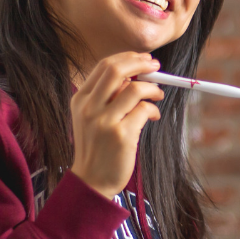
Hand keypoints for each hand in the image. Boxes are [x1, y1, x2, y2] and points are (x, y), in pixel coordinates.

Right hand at [69, 52, 164, 198]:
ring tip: (158, 95)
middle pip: (117, 70)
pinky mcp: (121, 135)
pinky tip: (153, 115)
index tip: (144, 59)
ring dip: (152, 88)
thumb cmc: (97, 147)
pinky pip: (144, 110)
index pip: (104, 66)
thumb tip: (135, 76)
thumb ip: (106, 96)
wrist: (92, 180)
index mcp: (81, 99)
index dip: (128, 58)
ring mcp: (104, 121)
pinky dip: (153, 109)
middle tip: (155, 67)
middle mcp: (89, 107)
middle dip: (141, 64)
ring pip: (135, 89)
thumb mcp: (91, 118)